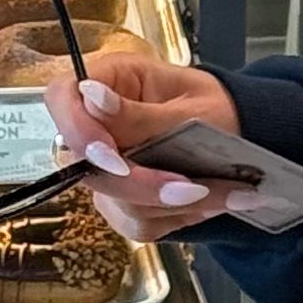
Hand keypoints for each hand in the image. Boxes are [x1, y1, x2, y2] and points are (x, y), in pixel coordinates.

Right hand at [44, 46, 241, 243]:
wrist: (239, 137)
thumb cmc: (218, 109)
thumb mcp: (191, 106)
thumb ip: (139, 113)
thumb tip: (88, 94)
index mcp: (112, 79)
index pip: (63, 97)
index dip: (78, 131)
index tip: (113, 157)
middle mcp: (99, 126)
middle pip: (87, 166)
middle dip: (143, 184)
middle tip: (197, 189)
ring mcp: (105, 168)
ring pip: (117, 202)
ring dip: (174, 204)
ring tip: (229, 192)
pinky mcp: (120, 201)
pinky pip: (137, 222)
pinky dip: (179, 216)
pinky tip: (213, 200)